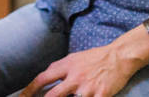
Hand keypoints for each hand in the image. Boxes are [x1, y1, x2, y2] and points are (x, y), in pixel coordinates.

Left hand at [21, 45, 140, 96]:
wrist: (118, 56)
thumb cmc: (94, 58)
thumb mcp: (73, 58)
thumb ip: (60, 68)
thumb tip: (45, 78)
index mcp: (66, 66)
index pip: (42, 79)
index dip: (30, 90)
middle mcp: (74, 76)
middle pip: (53, 95)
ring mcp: (88, 87)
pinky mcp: (101, 94)